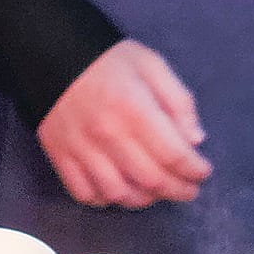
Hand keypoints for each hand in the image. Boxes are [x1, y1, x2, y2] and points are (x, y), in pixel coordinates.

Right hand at [38, 39, 210, 207]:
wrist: (51, 53)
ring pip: (118, 193)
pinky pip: (84, 193)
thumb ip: (178, 101)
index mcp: (134, 109)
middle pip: (151, 180)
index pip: (173, 154)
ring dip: (144, 199)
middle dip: (178, 190)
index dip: (194, 170)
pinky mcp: (60, 156)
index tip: (203, 171)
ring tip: (156, 192)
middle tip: (189, 189)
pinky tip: (118, 190)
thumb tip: (194, 139)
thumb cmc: (107, 59)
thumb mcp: (152, 65)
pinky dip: (104, 200)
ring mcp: (81, 149)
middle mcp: (108, 134)